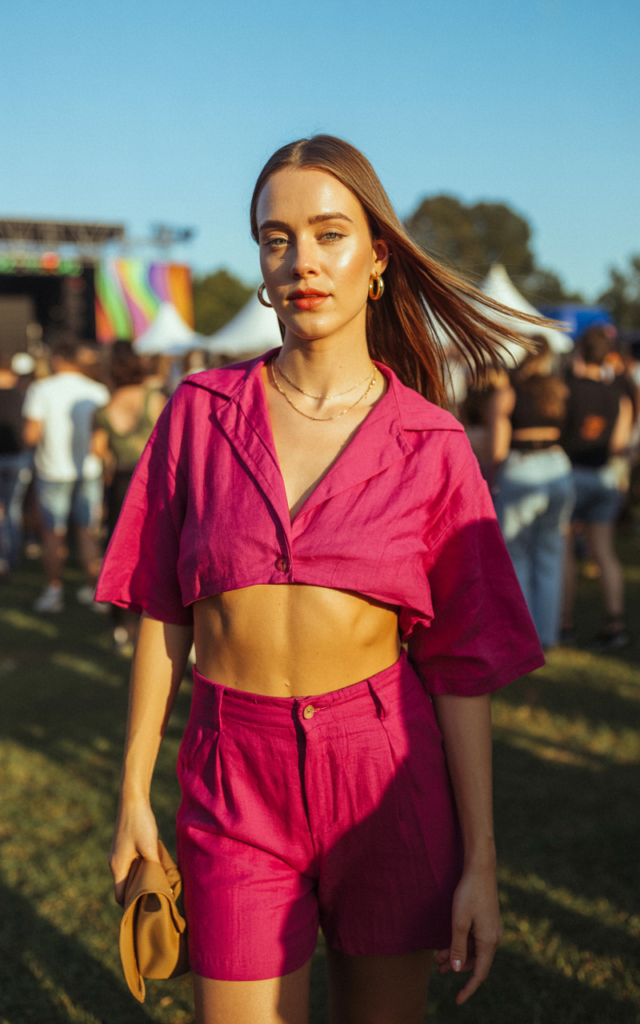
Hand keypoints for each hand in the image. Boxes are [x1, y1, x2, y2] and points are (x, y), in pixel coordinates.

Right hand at [109, 796, 159, 905]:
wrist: (133, 799)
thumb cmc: (139, 823)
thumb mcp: (150, 847)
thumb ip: (154, 867)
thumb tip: (162, 885)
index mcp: (118, 867)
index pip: (121, 896)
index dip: (131, 907)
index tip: (146, 912)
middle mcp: (116, 863)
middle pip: (125, 887)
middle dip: (138, 895)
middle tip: (156, 900)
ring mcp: (119, 854)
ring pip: (129, 875)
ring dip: (141, 881)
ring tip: (158, 886)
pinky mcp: (125, 846)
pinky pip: (132, 865)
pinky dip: (142, 869)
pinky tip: (155, 867)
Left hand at [435, 865, 502, 1004]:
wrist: (481, 869)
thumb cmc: (469, 894)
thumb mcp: (459, 922)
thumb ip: (458, 947)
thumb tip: (458, 970)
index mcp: (489, 942)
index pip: (479, 974)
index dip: (468, 988)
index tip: (457, 1000)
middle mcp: (493, 938)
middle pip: (475, 961)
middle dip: (457, 967)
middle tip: (439, 968)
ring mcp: (491, 929)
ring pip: (474, 949)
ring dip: (458, 954)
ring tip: (439, 957)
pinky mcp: (487, 921)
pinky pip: (475, 939)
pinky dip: (462, 943)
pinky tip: (449, 942)